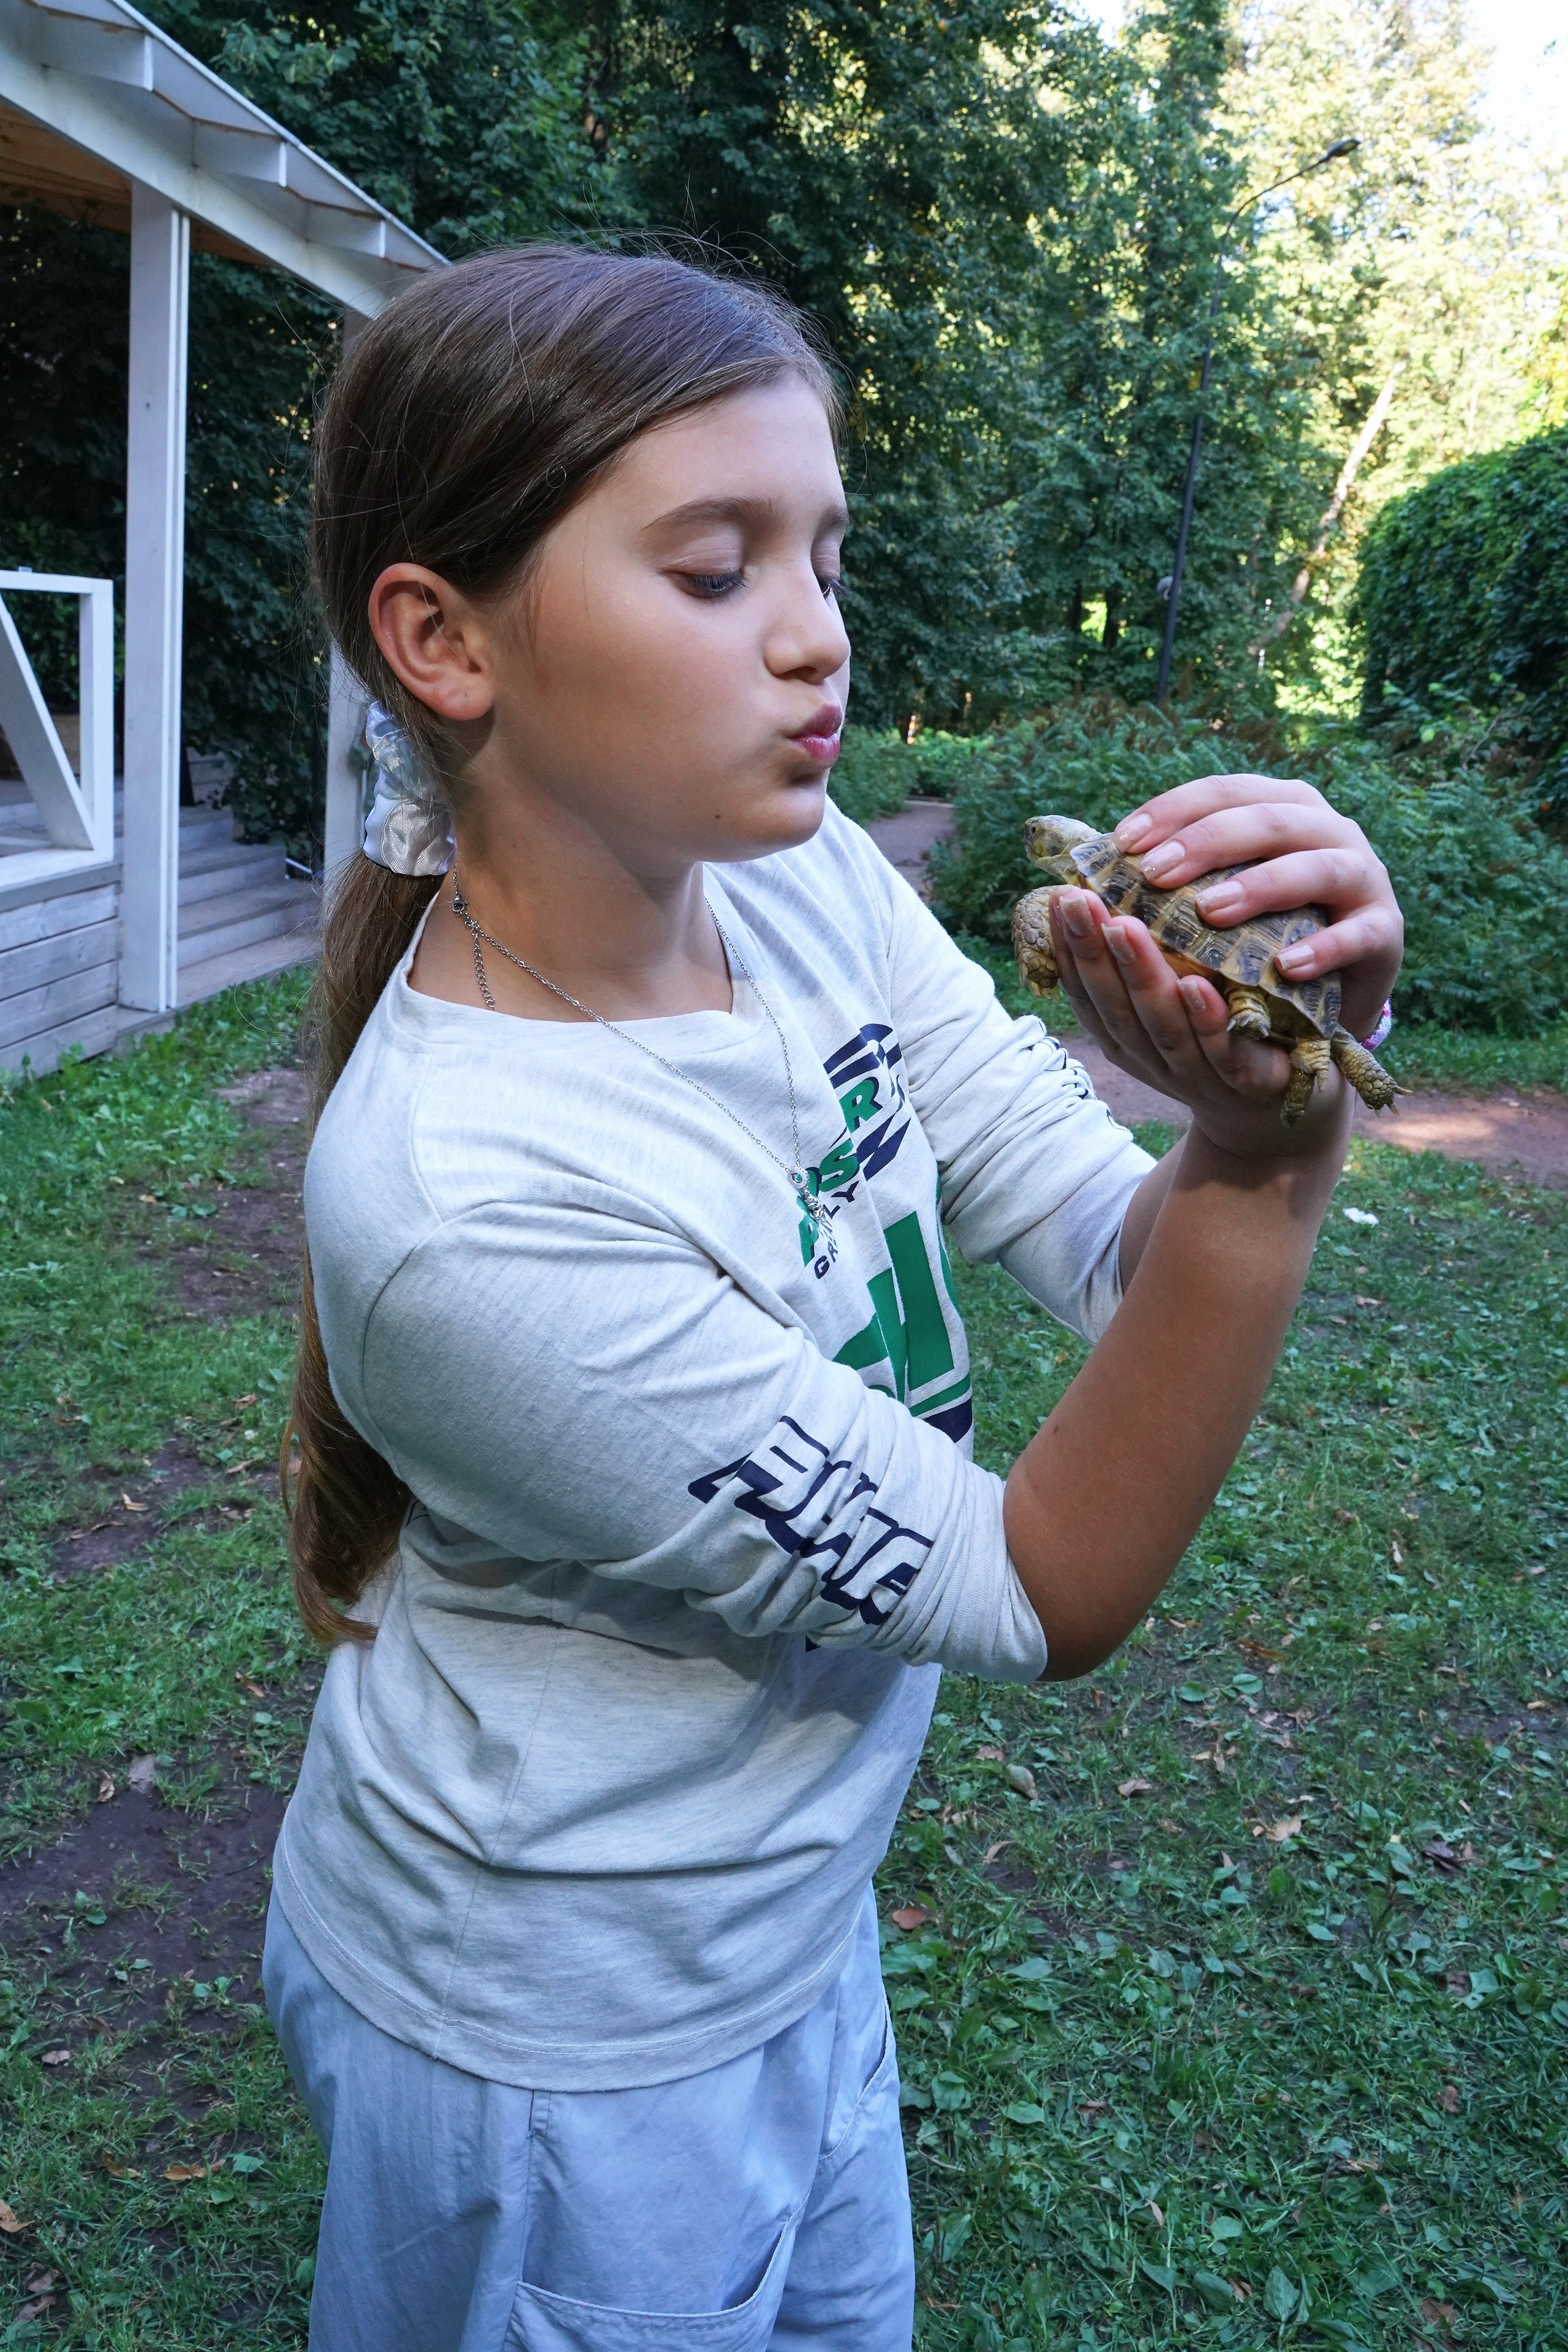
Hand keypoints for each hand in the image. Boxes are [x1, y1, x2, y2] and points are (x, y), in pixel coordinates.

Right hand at [1050, 888, 1351, 1161]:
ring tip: (1123, 926)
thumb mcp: (1173, 1002)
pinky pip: (1224, 1054)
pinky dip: (1207, 1022)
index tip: (1060, 899)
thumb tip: (1116, 884)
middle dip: (1093, 953)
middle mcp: (1153, 1058)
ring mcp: (1198, 1075)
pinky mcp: (1250, 1085)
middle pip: (1115, 1007)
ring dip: (1140, 976)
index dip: (1068, 951)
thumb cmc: (1219, 1041)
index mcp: (1128, 1037)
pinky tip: (1197, 985)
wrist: (1277, 1119)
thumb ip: (1148, 960)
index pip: (1088, 993)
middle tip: (1078, 900)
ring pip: (1162, 1026)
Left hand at [1111, 773, 1402, 1041]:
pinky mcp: (1386, 931)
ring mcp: (1363, 877)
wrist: (1323, 1002)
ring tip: (1210, 912)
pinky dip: (1324, 948)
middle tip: (1154, 873)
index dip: (1172, 810)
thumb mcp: (1215, 898)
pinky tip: (1286, 966)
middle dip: (1207, 842)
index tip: (1121, 843)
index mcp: (1280, 808)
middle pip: (1267, 818)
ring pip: (1315, 866)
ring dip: (1260, 886)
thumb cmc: (1257, 938)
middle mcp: (1325, 831)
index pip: (1223, 791)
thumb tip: (1090, 861)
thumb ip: (1173, 874)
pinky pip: (1359, 934)